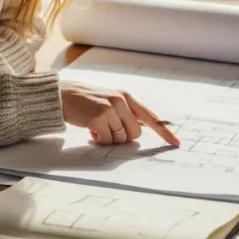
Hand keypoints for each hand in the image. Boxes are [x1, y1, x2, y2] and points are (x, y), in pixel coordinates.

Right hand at [59, 80, 179, 146]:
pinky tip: (90, 130)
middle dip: (123, 137)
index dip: (164, 131)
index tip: (176, 142)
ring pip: (120, 139)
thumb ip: (125, 113)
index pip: (150, 116)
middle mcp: (121, 101)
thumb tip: (136, 133)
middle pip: (135, 134)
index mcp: (126, 97)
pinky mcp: (99, 118)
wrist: (62, 95)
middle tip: (107, 130)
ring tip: (96, 127)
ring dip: (108, 138)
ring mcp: (110, 109)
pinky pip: (106, 140)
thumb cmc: (85, 100)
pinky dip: (98, 140)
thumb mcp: (108, 100)